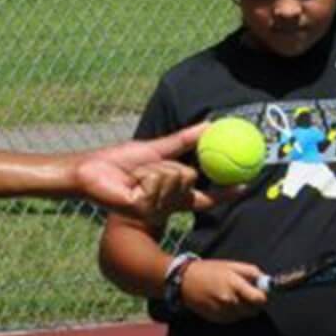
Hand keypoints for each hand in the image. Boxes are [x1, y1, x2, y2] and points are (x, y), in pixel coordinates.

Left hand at [72, 124, 215, 217]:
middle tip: (147, 170)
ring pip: (175, 178)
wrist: (90, 171)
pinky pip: (159, 181)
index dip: (226, 193)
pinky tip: (130, 181)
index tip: (245, 184)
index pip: (207, 197)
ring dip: (154, 168)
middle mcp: (170, 203)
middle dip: (169, 167)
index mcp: (174, 192)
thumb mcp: (157, 148)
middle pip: (190, 179)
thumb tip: (211, 124)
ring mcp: (158, 209)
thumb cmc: (119, 161)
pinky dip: (145, 173)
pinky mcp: (146, 210)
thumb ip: (184, 140)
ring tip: (134, 174)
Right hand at [177, 259, 268, 324]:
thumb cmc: (210, 270)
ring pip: (243, 316)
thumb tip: (266, 280)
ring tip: (234, 297)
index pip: (259, 299)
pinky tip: (225, 303)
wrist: (185, 281)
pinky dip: (233, 313)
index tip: (261, 292)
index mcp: (235, 284)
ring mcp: (222, 311)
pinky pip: (233, 319)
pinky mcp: (216, 319)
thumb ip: (251, 272)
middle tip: (248, 294)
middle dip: (254, 303)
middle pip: (253, 310)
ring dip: (244, 308)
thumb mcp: (232, 265)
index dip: (263, 296)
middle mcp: (229, 301)